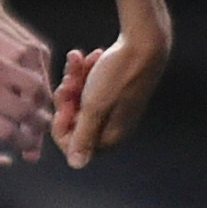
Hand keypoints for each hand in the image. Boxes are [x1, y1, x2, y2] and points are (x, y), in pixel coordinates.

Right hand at [0, 15, 55, 168]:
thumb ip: (16, 50)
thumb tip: (39, 67)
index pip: (36, 87)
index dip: (44, 100)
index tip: (43, 106)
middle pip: (27, 114)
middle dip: (40, 125)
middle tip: (40, 128)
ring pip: (10, 135)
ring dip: (25, 144)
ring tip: (27, 145)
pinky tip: (3, 161)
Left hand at [52, 27, 168, 169]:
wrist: (144, 43)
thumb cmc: (119, 75)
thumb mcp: (94, 107)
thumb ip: (83, 137)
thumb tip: (76, 165)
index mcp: (109, 137)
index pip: (71, 144)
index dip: (62, 123)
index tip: (64, 104)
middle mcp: (111, 126)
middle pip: (73, 119)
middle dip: (67, 96)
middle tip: (70, 79)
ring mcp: (113, 107)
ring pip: (79, 98)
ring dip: (75, 78)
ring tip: (80, 60)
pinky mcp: (114, 90)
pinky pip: (90, 85)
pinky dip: (86, 71)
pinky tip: (91, 55)